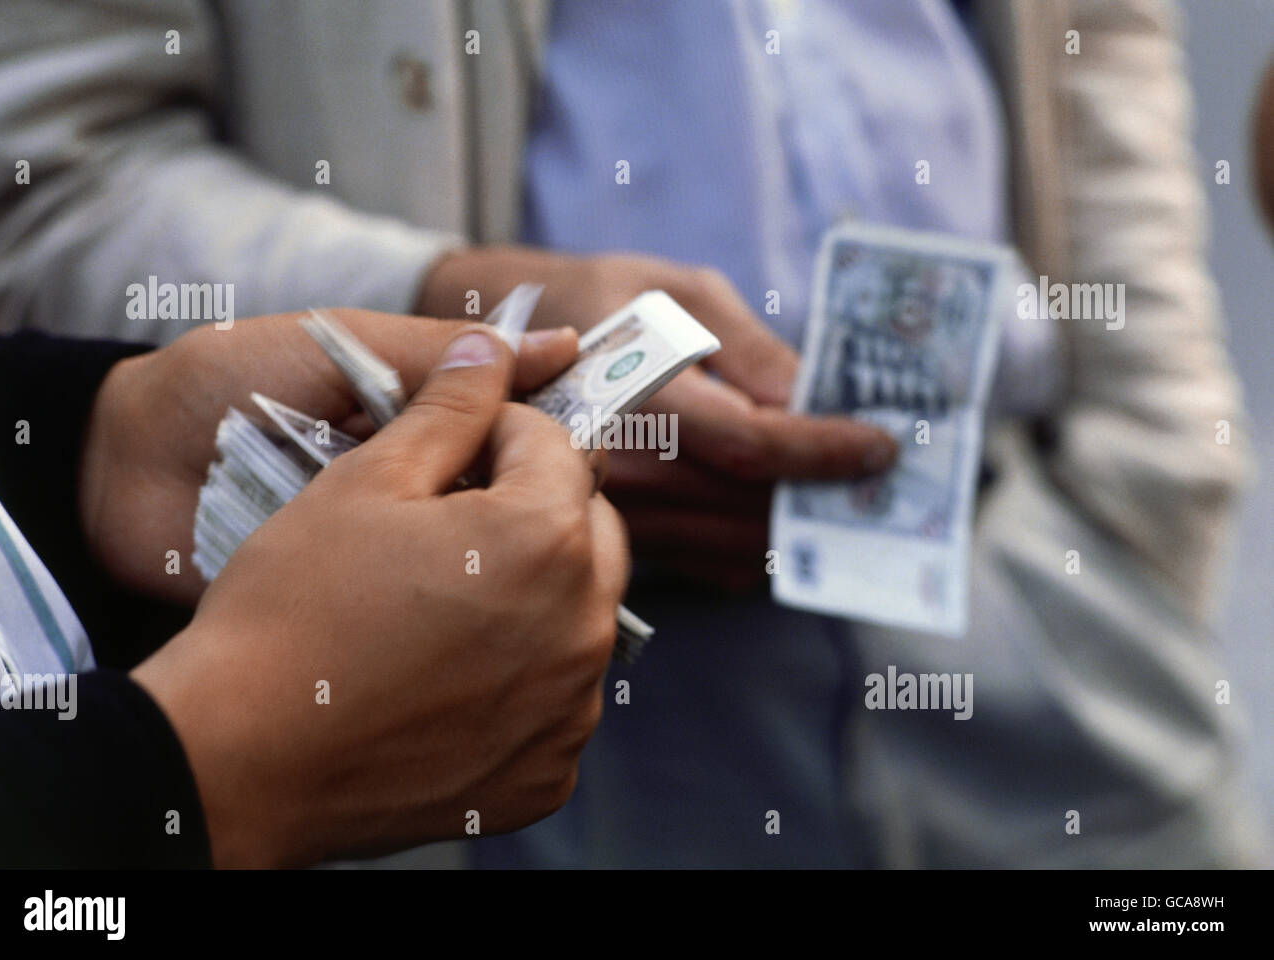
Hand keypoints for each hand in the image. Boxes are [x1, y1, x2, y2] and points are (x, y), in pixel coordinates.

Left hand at [79, 310, 579, 604]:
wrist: (116, 464)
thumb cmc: (227, 381)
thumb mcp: (344, 345)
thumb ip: (444, 355)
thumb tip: (563, 345)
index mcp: (415, 426)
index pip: (507, 436)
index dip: (550, 442)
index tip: (593, 449)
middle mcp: (409, 492)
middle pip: (493, 507)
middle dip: (522, 511)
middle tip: (565, 521)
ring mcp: (378, 550)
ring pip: (457, 561)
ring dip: (480, 560)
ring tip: (519, 566)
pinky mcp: (347, 601)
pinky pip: (399, 607)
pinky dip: (425, 606)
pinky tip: (466, 613)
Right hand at [131, 329, 628, 865]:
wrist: (242, 757)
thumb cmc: (293, 607)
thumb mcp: (367, 478)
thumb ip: (449, 403)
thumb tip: (495, 346)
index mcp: (546, 537)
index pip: (554, 446)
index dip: (497, 432)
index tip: (448, 451)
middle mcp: (583, 625)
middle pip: (587, 529)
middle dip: (535, 506)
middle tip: (456, 518)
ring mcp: (570, 709)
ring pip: (579, 613)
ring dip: (536, 589)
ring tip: (451, 595)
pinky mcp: (548, 772)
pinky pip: (559, 696)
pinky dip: (524, 673)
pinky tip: (453, 670)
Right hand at [417, 247, 897, 589]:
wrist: (494, 345)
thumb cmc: (592, 300)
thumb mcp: (672, 289)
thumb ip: (744, 346)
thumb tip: (808, 397)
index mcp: (633, 391)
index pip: (748, 442)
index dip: (823, 450)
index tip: (881, 446)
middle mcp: (619, 464)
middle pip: (748, 503)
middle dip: (822, 493)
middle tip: (878, 477)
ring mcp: (612, 509)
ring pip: (731, 542)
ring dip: (794, 525)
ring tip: (839, 496)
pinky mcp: (618, 533)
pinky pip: (705, 563)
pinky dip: (754, 547)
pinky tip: (777, 516)